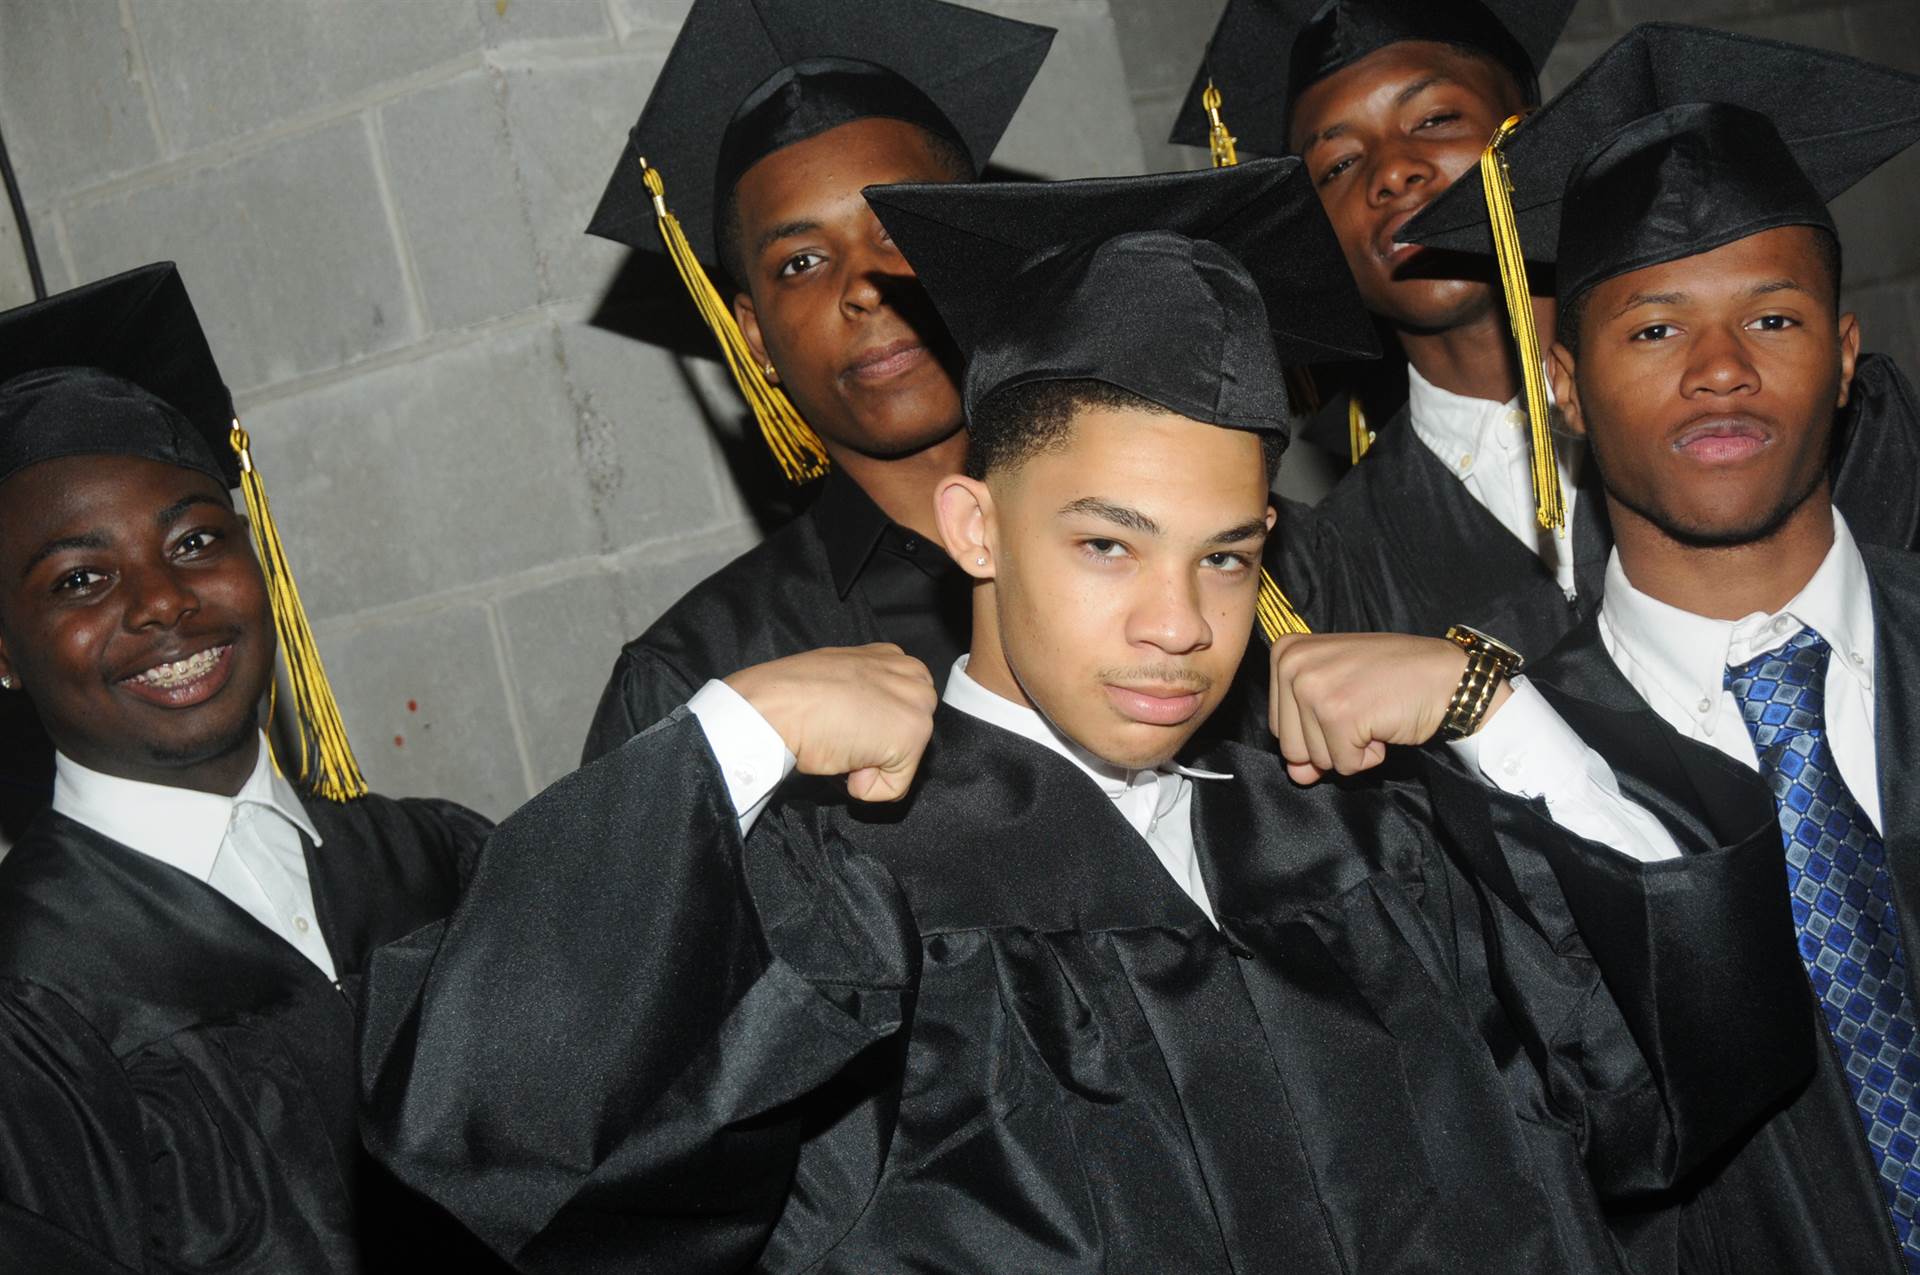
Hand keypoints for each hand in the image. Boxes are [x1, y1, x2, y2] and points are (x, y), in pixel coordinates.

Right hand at [725, 644, 937, 801]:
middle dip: (875, 746)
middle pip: (908, 737)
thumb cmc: (793, 695)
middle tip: (840, 731)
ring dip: (869, 765)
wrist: (776, 708)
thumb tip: (863, 716)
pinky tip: (844, 756)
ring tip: (841, 740)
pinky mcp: (911, 738)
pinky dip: (866, 787)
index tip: (843, 719)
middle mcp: (914, 676)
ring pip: (902, 762)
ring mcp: (916, 706)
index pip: (900, 710)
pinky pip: (893, 788)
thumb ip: (864, 691)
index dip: (870, 727)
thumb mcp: (839, 677)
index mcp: (894, 658)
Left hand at [1268, 633, 1510, 783]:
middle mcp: (1292, 665)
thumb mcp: (1338, 699)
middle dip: (1330, 743)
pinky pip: (1344, 764)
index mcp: (1285, 653)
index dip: (1316, 730)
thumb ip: (1307, 737)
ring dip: (1351, 748)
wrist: (1446, 676)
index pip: (1278, 727)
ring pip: (1316, 759)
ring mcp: (1313, 688)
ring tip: (1373, 712)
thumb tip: (1296, 776)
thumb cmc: (1391, 680)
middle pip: (1291, 747)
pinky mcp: (1338, 714)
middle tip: (1363, 707)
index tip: (1347, 698)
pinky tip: (1384, 724)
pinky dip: (1369, 756)